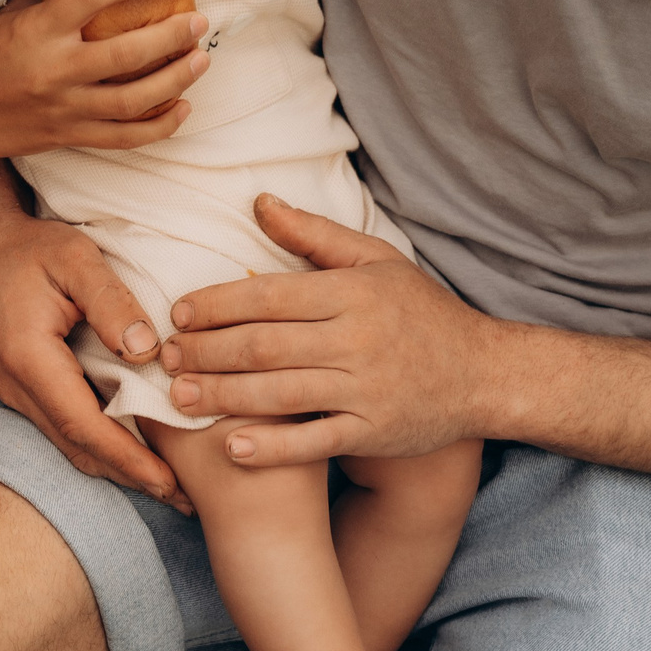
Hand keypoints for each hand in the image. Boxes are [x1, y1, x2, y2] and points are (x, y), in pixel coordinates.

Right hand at [0, 0, 210, 160]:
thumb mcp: (12, 16)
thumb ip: (56, 2)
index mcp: (38, 31)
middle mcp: (55, 71)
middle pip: (125, 54)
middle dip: (170, 37)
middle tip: (198, 20)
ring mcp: (64, 108)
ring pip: (133, 100)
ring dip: (175, 79)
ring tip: (201, 59)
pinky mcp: (70, 136)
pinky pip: (124, 137)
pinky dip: (159, 125)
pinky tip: (183, 107)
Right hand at [0, 166, 188, 509]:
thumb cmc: (32, 249)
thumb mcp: (75, 258)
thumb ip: (110, 301)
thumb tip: (147, 352)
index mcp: (29, 357)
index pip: (83, 423)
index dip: (127, 457)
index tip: (167, 481)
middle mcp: (16, 384)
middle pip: (77, 446)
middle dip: (129, 476)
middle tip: (182, 498)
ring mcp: (15, 391)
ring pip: (69, 443)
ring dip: (116, 467)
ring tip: (167, 486)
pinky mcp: (22, 389)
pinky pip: (63, 427)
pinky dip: (100, 446)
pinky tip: (132, 452)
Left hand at [159, 194, 496, 466]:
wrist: (486, 374)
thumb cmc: (422, 311)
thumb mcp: (376, 260)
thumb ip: (314, 234)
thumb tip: (258, 203)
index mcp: (352, 293)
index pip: (268, 296)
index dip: (216, 304)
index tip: (177, 312)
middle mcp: (357, 339)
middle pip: (264, 346)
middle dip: (206, 351)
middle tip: (165, 357)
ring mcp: (366, 389)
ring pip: (280, 393)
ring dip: (223, 397)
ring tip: (180, 398)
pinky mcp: (374, 432)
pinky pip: (315, 442)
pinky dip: (272, 448)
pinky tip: (232, 448)